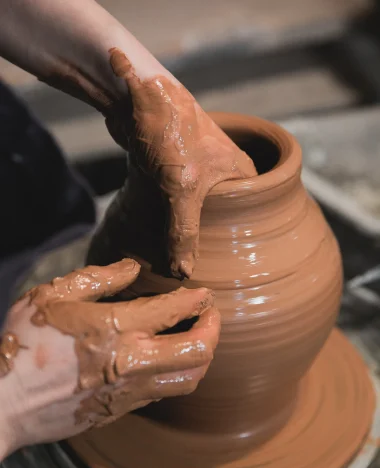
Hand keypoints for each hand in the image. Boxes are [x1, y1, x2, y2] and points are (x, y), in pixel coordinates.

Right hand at [0, 259, 219, 458]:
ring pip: (189, 379)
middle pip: (198, 350)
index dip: (196, 299)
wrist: (4, 402)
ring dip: (202, 355)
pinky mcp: (122, 410)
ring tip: (197, 338)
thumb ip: (97, 278)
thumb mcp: (52, 295)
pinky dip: (176, 373)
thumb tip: (132, 267)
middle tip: (211, 315)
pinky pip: (163, 392)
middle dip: (213, 329)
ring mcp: (130, 391)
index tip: (204, 294)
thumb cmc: (25, 342)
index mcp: (115, 327)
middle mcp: (131, 361)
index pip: (173, 310)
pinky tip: (167, 359)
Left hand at [106, 49, 257, 278]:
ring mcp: (197, 169)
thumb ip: (184, 231)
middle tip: (199, 265)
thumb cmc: (169, 132)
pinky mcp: (173, 168)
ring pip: (196, 207)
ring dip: (186, 227)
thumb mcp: (181, 187)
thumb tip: (183, 273)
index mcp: (241, 171)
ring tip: (177, 256)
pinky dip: (167, 216)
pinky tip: (160, 234)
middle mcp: (224, 170)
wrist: (132, 96)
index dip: (240, 240)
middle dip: (210, 238)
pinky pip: (174, 200)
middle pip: (222, 214)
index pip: (250, 216)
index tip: (226, 265)